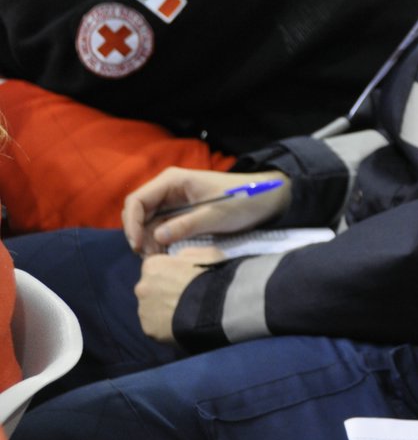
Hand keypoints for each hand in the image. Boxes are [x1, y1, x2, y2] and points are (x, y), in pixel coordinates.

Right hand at [123, 167, 291, 254]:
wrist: (265, 200)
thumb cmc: (242, 201)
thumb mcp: (216, 215)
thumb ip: (186, 225)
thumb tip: (156, 238)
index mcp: (172, 181)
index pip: (137, 200)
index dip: (132, 224)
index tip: (139, 246)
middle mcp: (167, 189)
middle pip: (138, 213)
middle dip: (139, 235)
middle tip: (151, 257)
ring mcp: (172, 201)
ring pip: (147, 223)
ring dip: (148, 241)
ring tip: (161, 258)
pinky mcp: (179, 213)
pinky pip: (160, 228)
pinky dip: (159, 241)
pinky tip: (167, 254)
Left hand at [134, 249, 219, 343]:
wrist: (216, 307)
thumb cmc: (211, 276)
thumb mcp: (206, 253)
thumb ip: (187, 254)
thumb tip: (179, 259)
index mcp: (152, 266)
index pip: (155, 268)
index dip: (170, 273)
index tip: (184, 280)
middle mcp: (141, 287)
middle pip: (150, 289)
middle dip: (164, 292)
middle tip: (185, 297)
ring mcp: (143, 310)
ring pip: (152, 309)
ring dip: (164, 310)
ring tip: (185, 313)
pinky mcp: (149, 330)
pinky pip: (156, 327)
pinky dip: (166, 326)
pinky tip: (181, 325)